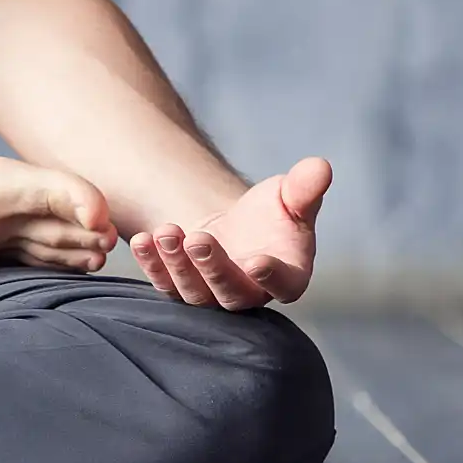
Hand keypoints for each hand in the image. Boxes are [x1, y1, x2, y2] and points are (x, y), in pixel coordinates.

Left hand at [128, 157, 330, 309]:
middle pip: (230, 292)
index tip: (257, 261)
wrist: (237, 225)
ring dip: (176, 263)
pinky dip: (151, 263)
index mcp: (288, 277)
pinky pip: (164, 282)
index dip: (271, 277)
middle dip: (212, 267)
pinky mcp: (180, 288)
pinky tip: (141, 240)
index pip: (284, 285)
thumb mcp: (290, 195)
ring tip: (165, 231)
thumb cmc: (273, 213)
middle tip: (197, 239)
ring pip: (193, 291)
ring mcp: (212, 296)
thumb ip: (306, 187)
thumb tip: (321, 166)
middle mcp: (249, 294)